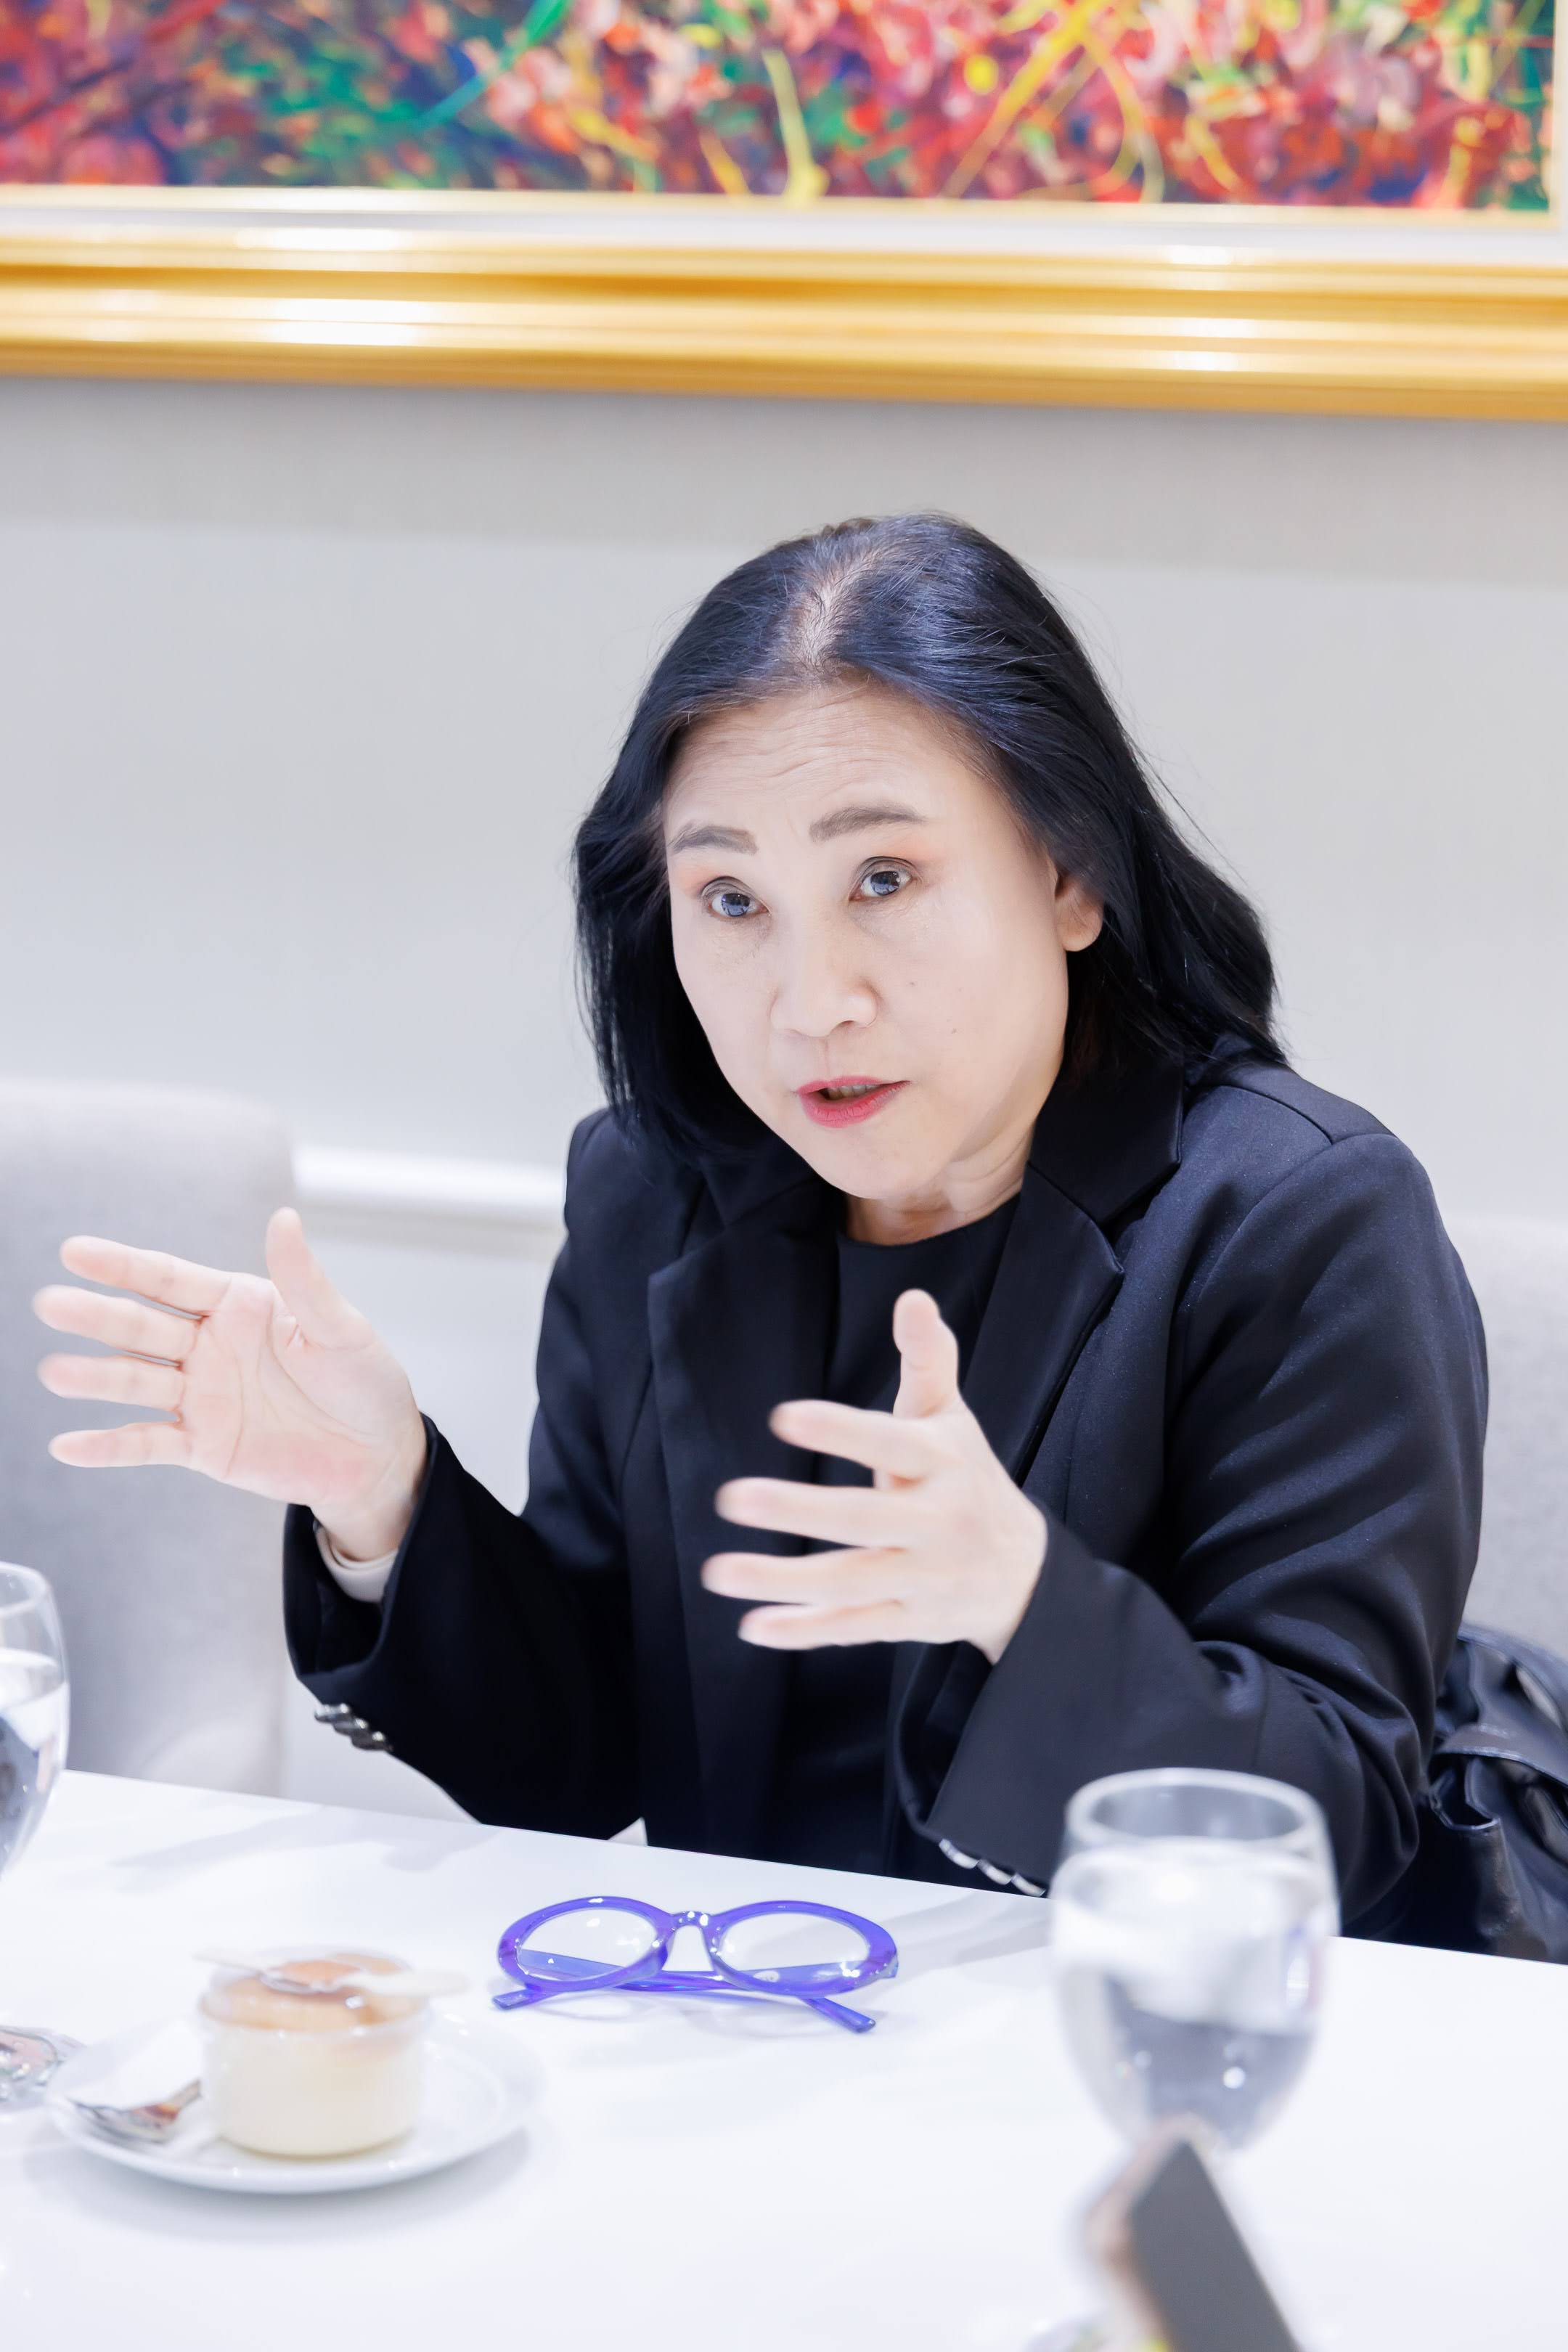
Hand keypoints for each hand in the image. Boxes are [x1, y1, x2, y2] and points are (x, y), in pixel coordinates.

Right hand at [32, 1208, 427, 1552]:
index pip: (169, 1279)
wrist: (378, 1455)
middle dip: (96, 1316)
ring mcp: (200, 1396)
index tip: (74, 1250)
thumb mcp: (340, 1329)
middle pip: (141, 1327)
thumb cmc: (365, 1381)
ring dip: (95, 1378)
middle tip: (50, 1303)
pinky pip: (146, 1444)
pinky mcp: (202, 1445)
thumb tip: (284, 1218)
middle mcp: (208, 1345)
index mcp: (238, 1304)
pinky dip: (107, 1447)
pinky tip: (66, 1445)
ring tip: (55, 1373)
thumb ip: (304, 1281)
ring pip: (136, 1382)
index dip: (123, 1265)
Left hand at [701, 1287, 1046, 1663]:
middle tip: (730, 1497)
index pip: (889, 1442)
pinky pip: (854, 1626)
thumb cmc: (966, 1477)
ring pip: (851, 1581)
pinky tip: (752, 1626)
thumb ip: (927, 1359)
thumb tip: (913, 1297)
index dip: (840, 1430)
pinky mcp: (911, 1621)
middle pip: (863, 1517)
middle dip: (797, 1510)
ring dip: (782, 1580)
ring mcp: (923, 1577)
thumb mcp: (952, 1418)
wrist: (1024, 1573)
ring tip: (716, 1571)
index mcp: (943, 1463)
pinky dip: (805, 1630)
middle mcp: (936, 1523)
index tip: (782, 1416)